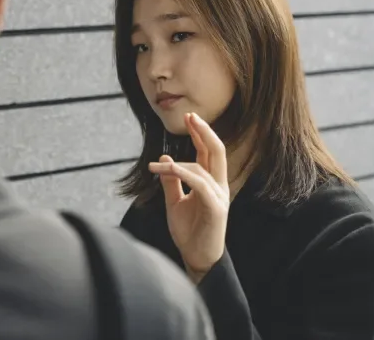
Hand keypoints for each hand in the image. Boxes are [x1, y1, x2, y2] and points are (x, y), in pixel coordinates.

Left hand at [148, 112, 229, 283]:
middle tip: (190, 116)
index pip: (208, 153)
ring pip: (201, 168)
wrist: (196, 259)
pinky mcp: (216, 208)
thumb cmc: (189, 232)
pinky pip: (200, 184)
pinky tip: (166, 169)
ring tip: (154, 166)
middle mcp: (218, 186)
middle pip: (216, 151)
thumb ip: (171, 182)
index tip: (189, 117)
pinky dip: (182, 173)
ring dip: (175, 164)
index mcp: (210, 183)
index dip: (200, 134)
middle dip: (203, 132)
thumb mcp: (175, 202)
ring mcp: (219, 196)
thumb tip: (164, 159)